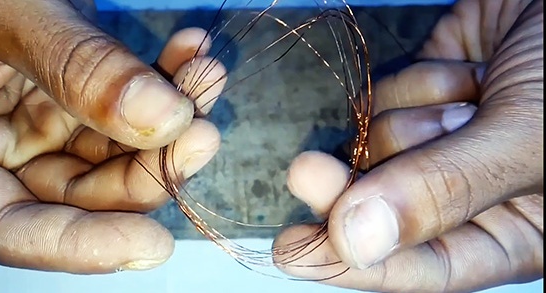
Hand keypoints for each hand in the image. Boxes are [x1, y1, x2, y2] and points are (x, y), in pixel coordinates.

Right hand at [0, 0, 225, 273]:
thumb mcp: (6, 11)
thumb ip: (77, 68)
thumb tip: (162, 120)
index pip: (12, 230)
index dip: (81, 247)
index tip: (151, 244)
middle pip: (79, 195)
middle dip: (146, 172)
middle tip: (200, 134)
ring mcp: (36, 119)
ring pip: (114, 153)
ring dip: (168, 124)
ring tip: (204, 78)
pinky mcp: (72, 91)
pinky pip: (126, 107)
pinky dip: (163, 85)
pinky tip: (190, 56)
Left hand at [275, 0, 542, 290]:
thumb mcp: (530, 139)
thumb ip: (445, 190)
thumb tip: (357, 242)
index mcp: (514, 231)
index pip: (423, 266)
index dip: (354, 264)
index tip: (294, 251)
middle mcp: (471, 192)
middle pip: (379, 208)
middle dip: (360, 182)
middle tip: (310, 170)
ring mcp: (441, 140)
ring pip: (373, 148)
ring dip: (408, 118)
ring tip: (474, 90)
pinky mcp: (422, 93)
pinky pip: (378, 100)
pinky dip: (410, 82)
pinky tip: (463, 67)